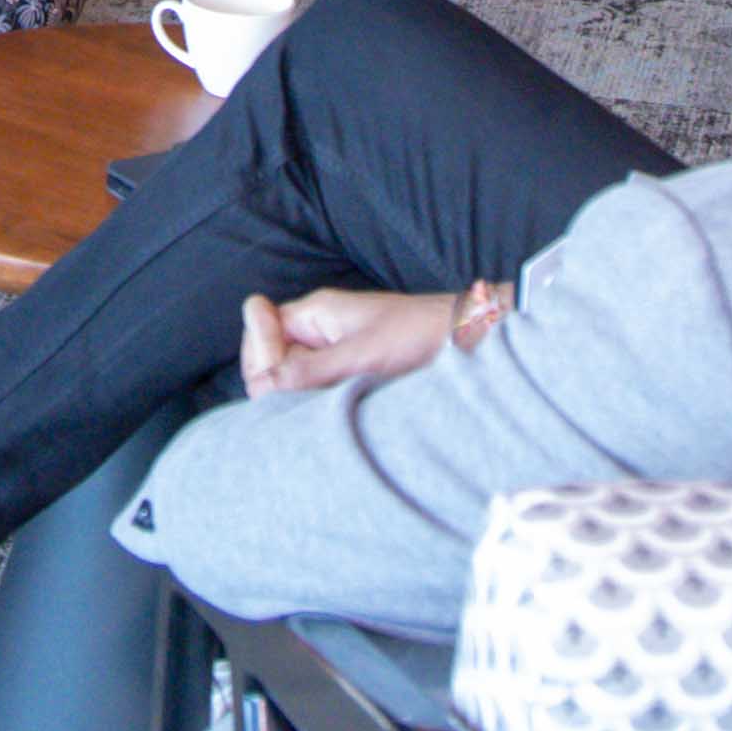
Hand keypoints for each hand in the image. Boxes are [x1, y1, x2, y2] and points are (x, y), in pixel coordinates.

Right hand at [238, 285, 471, 400]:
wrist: (472, 337)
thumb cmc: (422, 334)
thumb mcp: (364, 354)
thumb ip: (311, 370)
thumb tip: (264, 385)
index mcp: (315, 312)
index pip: (259, 330)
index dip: (262, 356)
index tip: (281, 380)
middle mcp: (319, 331)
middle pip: (271, 358)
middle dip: (277, 384)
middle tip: (303, 405)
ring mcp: (334, 353)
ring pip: (294, 380)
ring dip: (301, 399)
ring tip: (325, 412)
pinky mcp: (351, 374)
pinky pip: (319, 392)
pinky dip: (320, 406)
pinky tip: (337, 418)